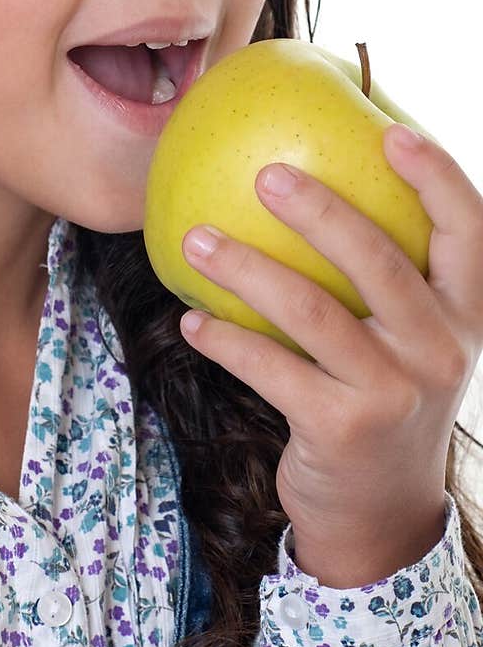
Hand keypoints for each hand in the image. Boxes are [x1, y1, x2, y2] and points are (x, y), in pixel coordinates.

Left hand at [179, 123, 482, 586]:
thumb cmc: (383, 397)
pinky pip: (271, 368)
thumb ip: (388, 279)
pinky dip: (226, 340)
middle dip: (319, 210)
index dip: (436, 176)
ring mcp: (395, 393)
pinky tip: (192, 319)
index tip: (390, 131)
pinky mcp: (342, 429)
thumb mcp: (410, 341)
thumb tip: (311, 180)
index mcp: (465, 316)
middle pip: (380, 260)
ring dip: (245, 268)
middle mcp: (442, 351)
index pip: (467, 231)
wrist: (382, 515)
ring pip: (312, 311)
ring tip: (195, 239)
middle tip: (264, 173)